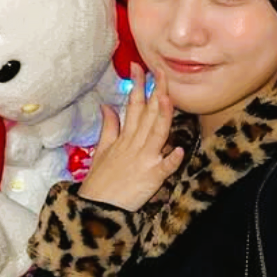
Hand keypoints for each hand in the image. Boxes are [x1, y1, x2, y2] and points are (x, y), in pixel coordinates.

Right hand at [79, 67, 183, 212]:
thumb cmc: (100, 182)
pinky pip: (163, 168)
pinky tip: (179, 151)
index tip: (140, 66)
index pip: (132, 105)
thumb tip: (107, 106)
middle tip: (161, 70)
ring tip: (167, 97)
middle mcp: (135, 145)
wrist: (97, 210)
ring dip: (162, 116)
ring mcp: (144, 161)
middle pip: (148, 114)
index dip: (137, 85)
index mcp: (125, 138)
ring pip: (156, 134)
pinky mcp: (151, 179)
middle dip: (155, 91)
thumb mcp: (101, 152)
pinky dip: (171, 160)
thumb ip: (108, 128)